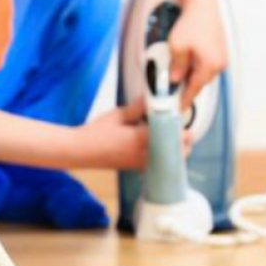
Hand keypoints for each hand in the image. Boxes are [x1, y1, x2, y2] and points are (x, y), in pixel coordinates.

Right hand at [74, 98, 193, 169]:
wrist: (81, 151)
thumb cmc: (96, 132)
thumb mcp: (118, 115)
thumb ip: (138, 108)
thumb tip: (154, 97)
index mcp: (140, 139)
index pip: (170, 135)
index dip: (181, 129)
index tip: (184, 121)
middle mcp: (143, 154)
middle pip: (175, 153)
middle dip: (183, 142)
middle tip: (183, 129)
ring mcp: (140, 164)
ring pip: (168, 161)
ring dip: (175, 150)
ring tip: (173, 136)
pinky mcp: (135, 168)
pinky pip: (157, 164)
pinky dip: (163, 156)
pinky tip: (159, 146)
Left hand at [169, 0, 228, 107]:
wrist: (201, 3)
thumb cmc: (191, 22)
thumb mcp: (177, 47)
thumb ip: (176, 67)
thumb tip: (176, 80)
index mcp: (210, 65)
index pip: (194, 89)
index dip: (184, 99)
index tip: (178, 108)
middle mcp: (219, 63)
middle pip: (200, 82)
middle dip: (187, 87)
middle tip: (173, 91)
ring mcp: (221, 56)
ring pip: (203, 74)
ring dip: (191, 75)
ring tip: (178, 73)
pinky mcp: (219, 50)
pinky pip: (207, 65)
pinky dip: (197, 67)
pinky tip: (187, 63)